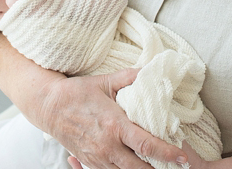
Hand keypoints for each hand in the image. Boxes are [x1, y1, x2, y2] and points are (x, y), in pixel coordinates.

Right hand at [36, 68, 185, 168]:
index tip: (182, 157)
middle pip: (139, 169)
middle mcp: (107, 146)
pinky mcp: (89, 162)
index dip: (167, 153)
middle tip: (175, 167)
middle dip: (158, 170)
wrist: (49, 106)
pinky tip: (134, 165)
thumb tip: (151, 70)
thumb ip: (131, 77)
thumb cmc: (78, 93)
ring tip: (156, 166)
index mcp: (114, 126)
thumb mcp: (106, 81)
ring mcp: (97, 157)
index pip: (147, 145)